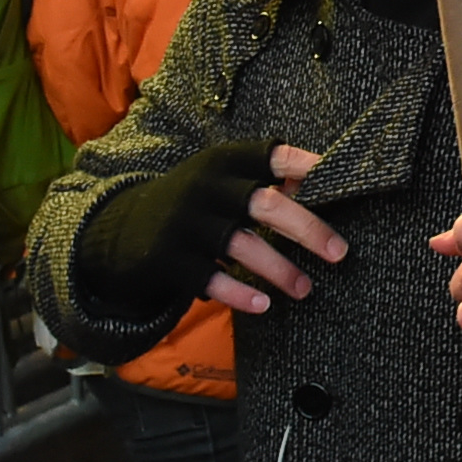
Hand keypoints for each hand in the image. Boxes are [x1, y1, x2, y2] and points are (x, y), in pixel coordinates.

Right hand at [77, 140, 345, 318]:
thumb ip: (263, 179)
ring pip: (243, 246)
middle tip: (339, 252)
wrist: (122, 228)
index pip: (272, 156)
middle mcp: (206, 188)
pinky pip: (211, 278)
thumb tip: (323, 182)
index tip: (339, 180)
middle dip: (307, 228)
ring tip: (305, 289)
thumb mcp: (220, 179)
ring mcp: (186, 223)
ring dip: (280, 270)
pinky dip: (240, 293)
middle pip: (265, 205)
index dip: (307, 167)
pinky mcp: (170, 258)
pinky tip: (263, 304)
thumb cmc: (193, 203)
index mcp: (224, 161)